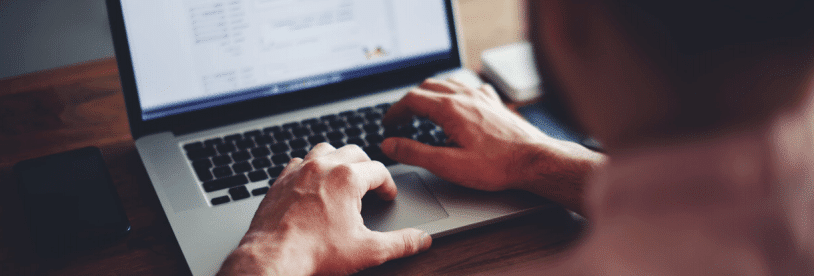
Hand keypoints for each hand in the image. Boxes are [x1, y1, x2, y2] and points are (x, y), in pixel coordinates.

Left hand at [218, 143, 431, 275]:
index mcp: (347, 178)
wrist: (274, 257)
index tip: (387, 196)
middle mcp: (323, 167)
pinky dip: (310, 168)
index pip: (379, 171)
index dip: (388, 185)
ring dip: (338, 159)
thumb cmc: (316, 252)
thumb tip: (421, 240)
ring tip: (343, 177)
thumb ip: (400, 243)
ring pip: (325, 150)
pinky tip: (313, 184)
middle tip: (371, 185)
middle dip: (366, 166)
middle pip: (354, 152)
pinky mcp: (280, 180)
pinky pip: (298, 162)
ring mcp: (299, 171)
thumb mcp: (367, 250)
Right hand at [382, 79, 602, 212]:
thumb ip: (415, 153)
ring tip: (422, 109)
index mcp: (450, 109)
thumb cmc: (496, 166)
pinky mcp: (495, 102)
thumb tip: (390, 144)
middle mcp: (465, 96)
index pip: (411, 100)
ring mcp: (482, 96)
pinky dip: (454, 92)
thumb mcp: (448, 165)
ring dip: (430, 93)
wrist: (534, 160)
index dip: (395, 111)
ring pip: (448, 83)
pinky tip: (457, 103)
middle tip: (401, 118)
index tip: (388, 123)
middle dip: (410, 101)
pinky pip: (469, 87)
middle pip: (427, 87)